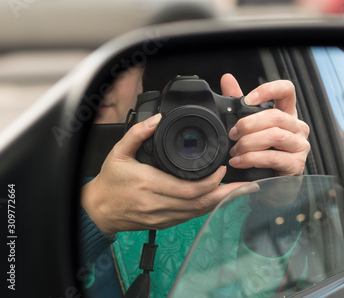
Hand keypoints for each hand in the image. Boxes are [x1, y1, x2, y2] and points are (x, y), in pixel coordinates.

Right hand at [81, 113, 245, 236]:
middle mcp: (158, 203)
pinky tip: (218, 200)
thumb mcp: (118, 152)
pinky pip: (191, 217)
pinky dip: (207, 209)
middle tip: (245, 184)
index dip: (211, 182)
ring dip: (220, 202)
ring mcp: (162, 216)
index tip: (222, 169)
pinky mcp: (164, 223)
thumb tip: (156, 119)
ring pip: (198, 212)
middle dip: (225, 194)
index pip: (189, 188)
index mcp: (149, 184)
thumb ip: (137, 134)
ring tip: (239, 191)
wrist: (98, 210)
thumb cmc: (110, 182)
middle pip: (200, 202)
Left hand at [220, 74, 309, 176]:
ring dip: (248, 143)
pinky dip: (251, 159)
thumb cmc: (262, 152)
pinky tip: (239, 162)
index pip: (287, 90)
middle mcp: (298, 127)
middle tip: (233, 134)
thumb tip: (227, 79)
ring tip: (235, 151)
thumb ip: (239, 103)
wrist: (270, 183)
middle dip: (248, 125)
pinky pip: (272, 157)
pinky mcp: (297, 164)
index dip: (268, 90)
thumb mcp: (250, 126)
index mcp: (287, 113)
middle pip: (275, 116)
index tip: (248, 99)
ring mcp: (300, 146)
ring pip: (274, 135)